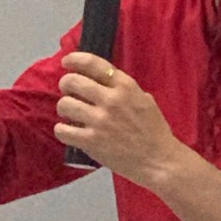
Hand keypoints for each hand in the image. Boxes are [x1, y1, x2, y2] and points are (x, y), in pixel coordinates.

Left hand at [54, 53, 182, 188]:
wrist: (158, 161)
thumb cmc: (154, 131)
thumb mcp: (145, 100)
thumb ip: (124, 89)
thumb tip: (101, 81)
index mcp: (125, 87)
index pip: (93, 63)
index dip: (75, 59)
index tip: (67, 62)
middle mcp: (111, 100)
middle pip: (73, 81)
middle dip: (66, 84)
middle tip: (68, 91)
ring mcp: (100, 121)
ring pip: (64, 104)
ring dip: (63, 108)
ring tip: (70, 113)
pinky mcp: (91, 142)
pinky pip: (63, 130)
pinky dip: (62, 130)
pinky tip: (67, 131)